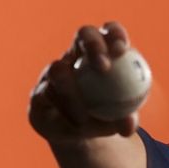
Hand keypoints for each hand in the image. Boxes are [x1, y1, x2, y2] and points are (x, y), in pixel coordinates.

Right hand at [28, 22, 138, 143]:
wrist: (78, 135)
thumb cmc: (106, 119)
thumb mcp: (121, 120)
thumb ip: (126, 120)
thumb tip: (129, 125)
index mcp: (103, 54)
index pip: (109, 32)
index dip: (115, 34)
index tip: (122, 48)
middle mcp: (77, 56)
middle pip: (83, 34)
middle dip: (93, 44)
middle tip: (104, 67)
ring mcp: (54, 72)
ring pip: (58, 69)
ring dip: (72, 90)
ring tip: (85, 115)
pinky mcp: (38, 93)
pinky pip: (46, 95)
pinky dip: (64, 109)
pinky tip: (76, 122)